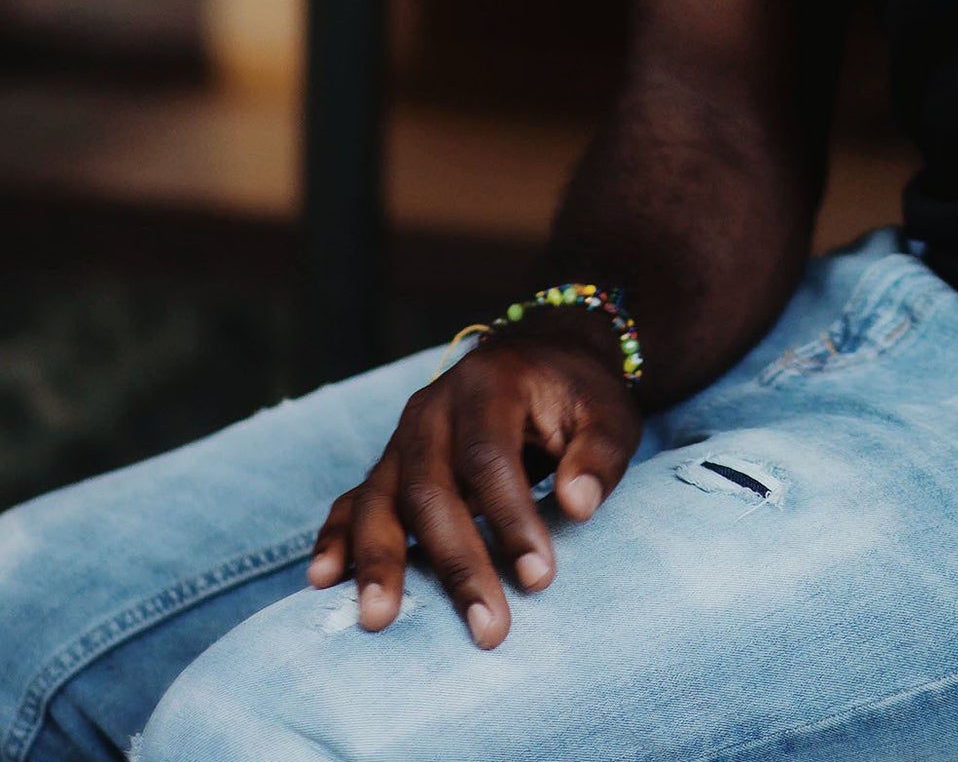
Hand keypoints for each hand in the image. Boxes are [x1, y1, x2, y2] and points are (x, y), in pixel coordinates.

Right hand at [308, 318, 640, 647]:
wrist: (539, 356)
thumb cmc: (577, 396)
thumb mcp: (608, 411)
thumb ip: (597, 454)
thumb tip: (577, 505)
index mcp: (489, 384)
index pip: (489, 457)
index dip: (510, 519)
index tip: (540, 578)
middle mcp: (434, 409)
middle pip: (431, 488)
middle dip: (456, 562)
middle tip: (486, 627)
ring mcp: (404, 437)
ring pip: (381, 498)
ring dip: (379, 560)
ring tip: (379, 619)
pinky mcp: (390, 464)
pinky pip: (354, 500)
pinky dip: (336, 538)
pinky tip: (323, 579)